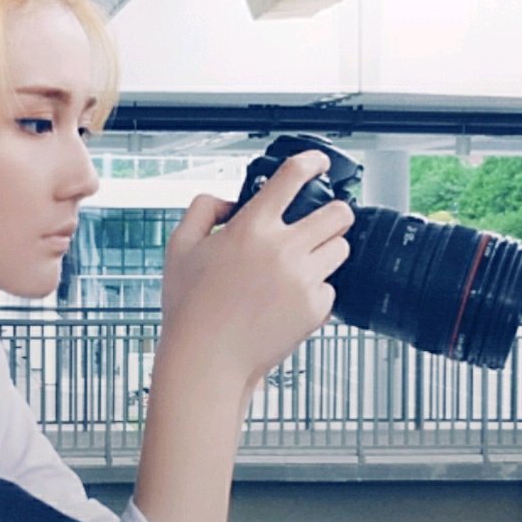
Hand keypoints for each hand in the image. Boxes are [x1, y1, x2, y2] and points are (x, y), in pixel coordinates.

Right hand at [158, 149, 354, 389]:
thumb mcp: (180, 246)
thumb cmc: (190, 308)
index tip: (319, 163)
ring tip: (302, 261)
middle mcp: (283, 250)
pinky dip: (317, 288)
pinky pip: (331, 287)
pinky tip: (291, 296)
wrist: (206, 360)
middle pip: (339, 213)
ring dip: (327, 248)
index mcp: (251, 227)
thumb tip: (229, 202)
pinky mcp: (314, 309)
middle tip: (323, 219)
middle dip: (335, 211)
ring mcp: (303, 280)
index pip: (292, 177)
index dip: (312, 162)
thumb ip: (203, 209)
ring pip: (341, 248)